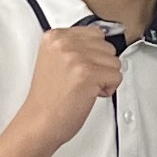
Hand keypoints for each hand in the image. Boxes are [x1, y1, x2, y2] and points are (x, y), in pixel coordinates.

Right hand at [11, 22, 123, 154]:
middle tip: (79, 81)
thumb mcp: (55, 60)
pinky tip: (89, 94)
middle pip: (107, 47)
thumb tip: (102, 38)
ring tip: (83, 88)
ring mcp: (75, 56)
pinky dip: (108, 89)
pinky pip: (116, 77)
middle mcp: (64, 43)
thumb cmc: (48, 98)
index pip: (95, 33)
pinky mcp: (87, 73)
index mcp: (54, 36)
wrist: (39, 122)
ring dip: (104, 78)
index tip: (80, 69)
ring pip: (114, 62)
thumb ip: (75, 46)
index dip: (94, 55)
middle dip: (100, 66)